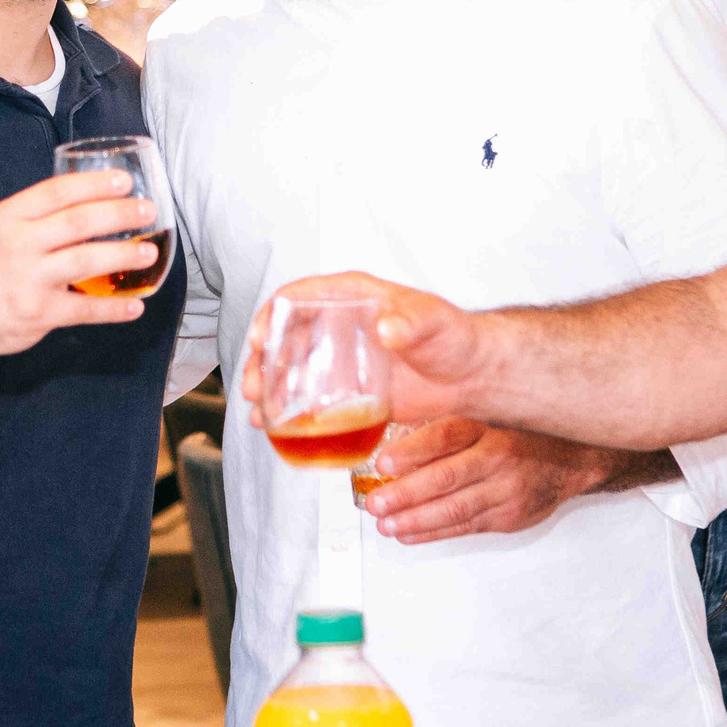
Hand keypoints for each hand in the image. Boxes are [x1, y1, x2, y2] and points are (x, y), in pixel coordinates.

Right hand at [0, 171, 161, 355]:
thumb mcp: (9, 228)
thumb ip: (46, 214)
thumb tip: (105, 198)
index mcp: (12, 216)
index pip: (57, 191)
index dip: (94, 184)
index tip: (125, 180)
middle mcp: (17, 244)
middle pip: (77, 222)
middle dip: (119, 214)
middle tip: (147, 211)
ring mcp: (27, 279)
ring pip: (84, 261)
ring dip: (123, 255)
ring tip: (149, 252)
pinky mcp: (37, 313)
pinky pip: (84, 309)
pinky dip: (114, 308)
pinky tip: (136, 305)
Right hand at [241, 273, 487, 428]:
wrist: (472, 375)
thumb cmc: (455, 338)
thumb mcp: (435, 323)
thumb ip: (413, 322)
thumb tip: (388, 328)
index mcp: (353, 298)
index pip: (300, 296)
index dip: (272, 314)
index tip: (259, 338)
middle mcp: (339, 326)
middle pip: (284, 337)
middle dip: (261, 362)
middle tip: (254, 388)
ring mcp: (340, 359)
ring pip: (290, 370)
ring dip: (268, 389)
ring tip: (258, 414)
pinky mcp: (348, 390)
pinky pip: (310, 399)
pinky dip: (290, 413)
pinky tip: (276, 429)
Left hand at [360, 418, 654, 543]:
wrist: (575, 457)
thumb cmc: (523, 430)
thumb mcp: (491, 410)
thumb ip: (451, 415)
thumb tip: (394, 414)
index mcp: (492, 425)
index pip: (447, 436)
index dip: (413, 451)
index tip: (383, 462)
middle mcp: (501, 458)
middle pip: (447, 478)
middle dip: (406, 494)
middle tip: (376, 503)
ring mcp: (507, 491)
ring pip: (454, 510)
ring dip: (415, 519)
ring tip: (385, 524)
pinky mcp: (510, 517)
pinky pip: (466, 527)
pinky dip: (434, 532)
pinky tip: (408, 532)